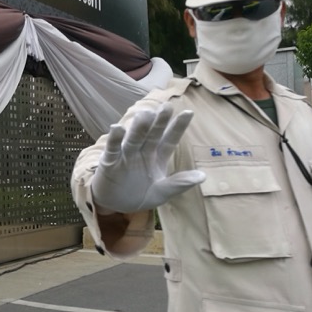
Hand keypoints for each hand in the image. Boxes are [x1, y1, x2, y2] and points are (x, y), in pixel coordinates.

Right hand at [91, 103, 205, 213]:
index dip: (178, 127)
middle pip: (152, 135)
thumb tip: (202, 176)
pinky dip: (115, 139)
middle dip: (159, 122)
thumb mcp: (162, 192)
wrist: (114, 205)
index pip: (169, 139)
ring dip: (139, 127)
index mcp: (157, 156)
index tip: (188, 113)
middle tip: (166, 107)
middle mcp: (142, 152)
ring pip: (134, 139)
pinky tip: (117, 128)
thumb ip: (178, 184)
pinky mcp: (109, 162)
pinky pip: (113, 149)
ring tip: (145, 114)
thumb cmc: (140, 195)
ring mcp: (126, 155)